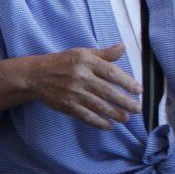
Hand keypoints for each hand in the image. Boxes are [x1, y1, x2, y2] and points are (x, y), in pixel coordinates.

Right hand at [26, 44, 140, 128]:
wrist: (35, 76)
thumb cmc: (62, 62)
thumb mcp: (82, 53)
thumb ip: (104, 53)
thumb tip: (123, 47)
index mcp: (86, 62)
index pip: (111, 73)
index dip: (127, 82)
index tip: (139, 90)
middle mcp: (81, 77)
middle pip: (108, 91)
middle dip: (125, 102)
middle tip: (138, 109)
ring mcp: (74, 93)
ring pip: (99, 106)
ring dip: (115, 114)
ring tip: (126, 118)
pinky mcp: (67, 106)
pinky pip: (86, 116)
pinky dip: (99, 122)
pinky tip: (109, 126)